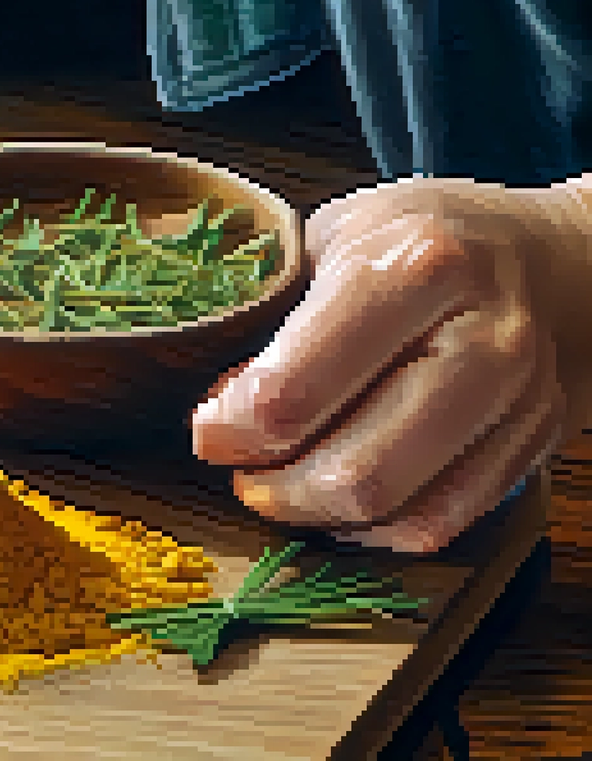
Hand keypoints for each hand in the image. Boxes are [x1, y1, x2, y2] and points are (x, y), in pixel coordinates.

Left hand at [192, 177, 591, 552]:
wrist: (555, 257)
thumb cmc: (421, 241)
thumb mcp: (333, 236)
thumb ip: (272, 311)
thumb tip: (216, 399)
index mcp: (416, 267)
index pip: (293, 390)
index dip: (230, 429)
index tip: (209, 429)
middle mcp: (480, 338)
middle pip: (352, 470)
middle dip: (272, 488)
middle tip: (240, 469)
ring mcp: (518, 398)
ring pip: (398, 509)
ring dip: (316, 514)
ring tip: (280, 486)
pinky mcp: (536, 444)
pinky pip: (441, 524)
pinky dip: (374, 529)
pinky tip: (339, 501)